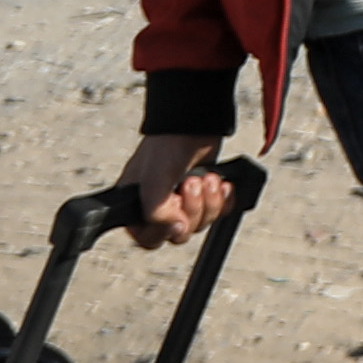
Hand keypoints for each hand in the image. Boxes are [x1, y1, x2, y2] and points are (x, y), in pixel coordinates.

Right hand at [114, 132, 237, 248]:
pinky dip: (224, 200)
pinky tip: (223, 183)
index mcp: (138, 205)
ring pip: (202, 223)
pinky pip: (220, 213)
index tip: (178, 220)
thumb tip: (174, 229)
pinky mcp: (206, 196)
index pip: (149, 238)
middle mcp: (159, 206)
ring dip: (210, 201)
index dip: (165, 232)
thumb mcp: (154, 179)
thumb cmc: (167, 147)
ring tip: (208, 178)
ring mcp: (183, 201)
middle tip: (192, 184)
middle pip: (180, 233)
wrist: (196, 124)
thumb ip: (156, 210)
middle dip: (193, 209)